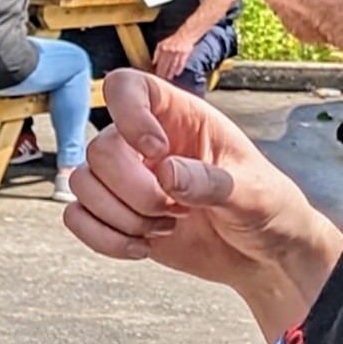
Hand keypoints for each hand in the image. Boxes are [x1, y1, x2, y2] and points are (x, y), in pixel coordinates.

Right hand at [62, 69, 342, 329]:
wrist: (263, 256)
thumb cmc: (267, 209)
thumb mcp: (255, 193)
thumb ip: (213, 182)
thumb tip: (166, 173)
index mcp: (181, 118)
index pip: (128, 87)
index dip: (128, 113)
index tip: (156, 151)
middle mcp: (145, 143)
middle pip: (100, 148)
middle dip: (133, 191)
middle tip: (172, 212)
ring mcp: (127, 179)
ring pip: (83, 183)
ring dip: (120, 217)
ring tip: (163, 227)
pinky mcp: (115, 215)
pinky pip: (76, 217)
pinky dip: (102, 238)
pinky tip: (140, 247)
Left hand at [148, 29, 201, 83]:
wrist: (185, 35)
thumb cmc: (172, 40)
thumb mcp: (161, 44)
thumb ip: (156, 53)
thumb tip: (153, 62)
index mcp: (163, 48)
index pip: (159, 61)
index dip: (158, 69)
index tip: (156, 75)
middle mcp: (170, 50)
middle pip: (165, 64)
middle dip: (163, 72)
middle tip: (162, 79)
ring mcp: (178, 52)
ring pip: (173, 64)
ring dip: (170, 72)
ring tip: (168, 78)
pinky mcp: (185, 53)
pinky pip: (181, 62)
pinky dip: (179, 69)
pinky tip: (177, 74)